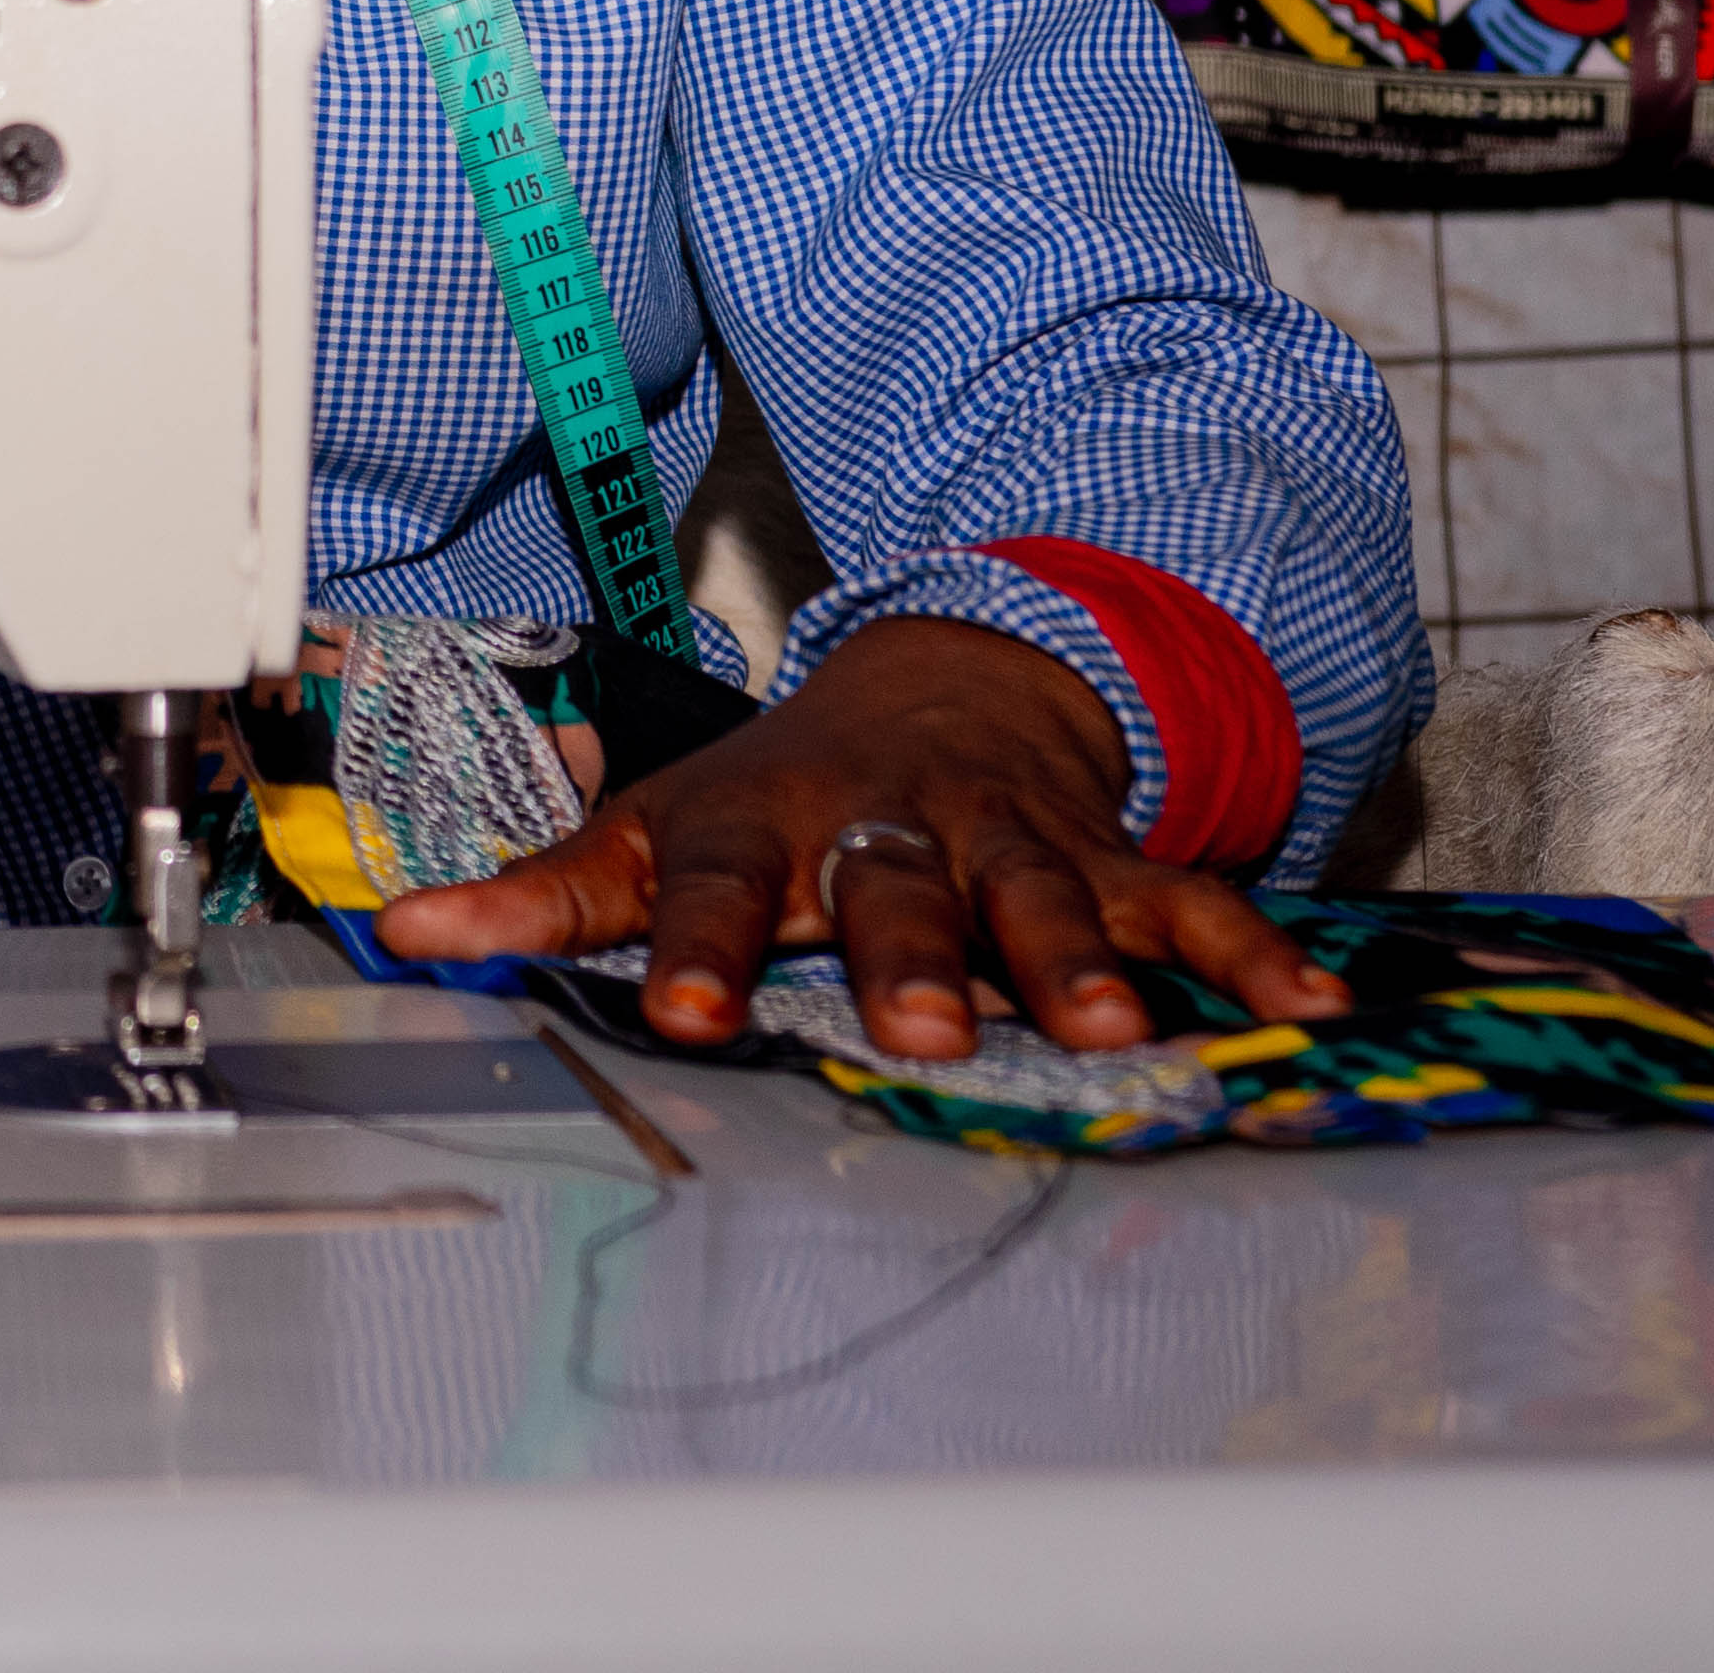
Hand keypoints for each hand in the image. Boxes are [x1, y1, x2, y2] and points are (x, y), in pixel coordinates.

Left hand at [365, 615, 1346, 1059]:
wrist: (941, 682)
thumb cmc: (776, 794)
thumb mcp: (655, 824)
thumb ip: (546, 892)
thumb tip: (404, 932)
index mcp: (756, 824)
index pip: (711, 882)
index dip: (695, 945)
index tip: (684, 1011)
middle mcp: (882, 828)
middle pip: (891, 891)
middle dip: (907, 959)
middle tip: (919, 1029)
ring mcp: (1003, 837)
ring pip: (1040, 896)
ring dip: (1072, 960)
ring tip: (1113, 1030)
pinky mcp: (1104, 854)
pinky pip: (1185, 904)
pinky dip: (1248, 956)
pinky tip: (1309, 1014)